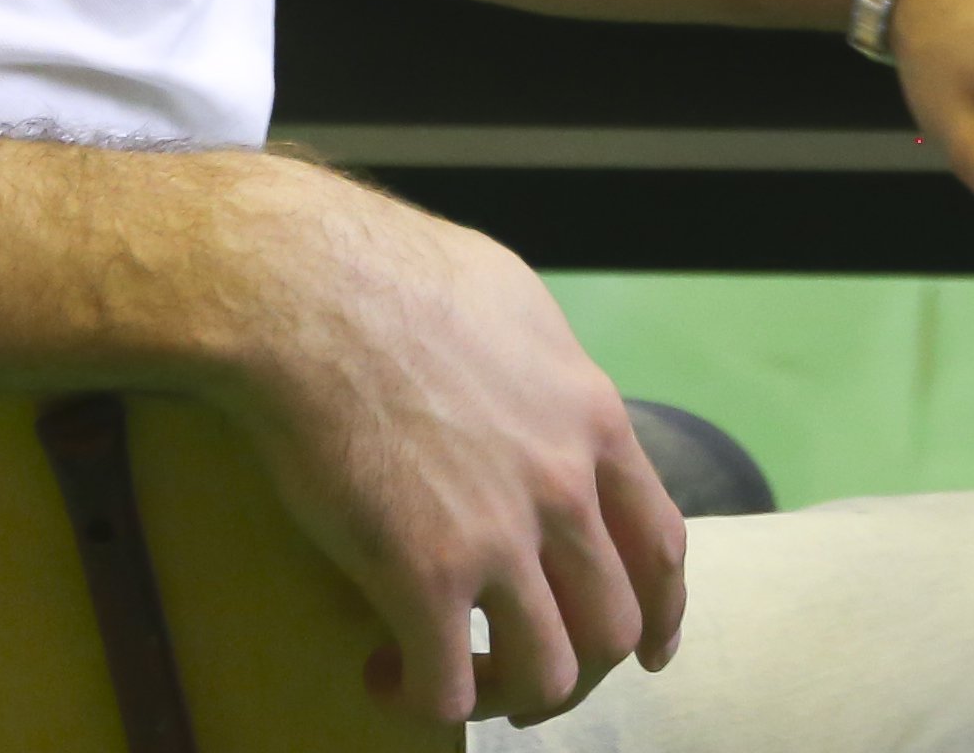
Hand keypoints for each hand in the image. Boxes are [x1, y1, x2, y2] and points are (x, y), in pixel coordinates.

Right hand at [209, 174, 688, 726]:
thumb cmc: (399, 274)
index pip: (661, 545)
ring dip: (508, 698)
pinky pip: (448, 688)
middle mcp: (566, 489)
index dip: (662, 612)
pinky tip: (384, 672)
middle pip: (613, 626)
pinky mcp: (422, 575)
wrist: (312, 291)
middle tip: (523, 673)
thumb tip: (544, 395)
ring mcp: (499, 538)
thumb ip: (549, 372)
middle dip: (577, 668)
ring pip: (549, 675)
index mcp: (594, 422)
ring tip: (455, 682)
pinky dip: (425, 699)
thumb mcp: (518, 305)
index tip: (647, 649)